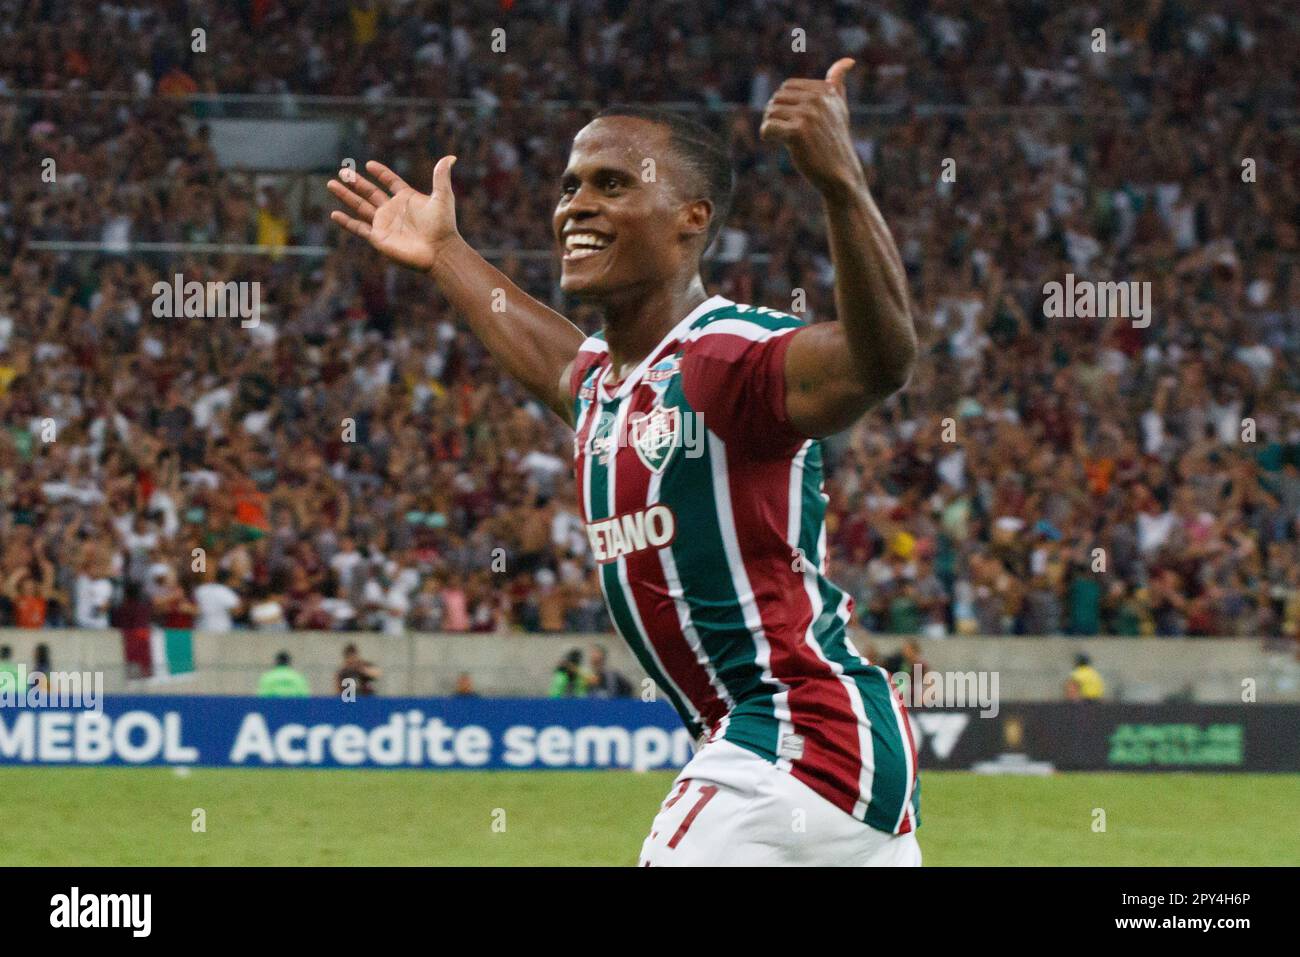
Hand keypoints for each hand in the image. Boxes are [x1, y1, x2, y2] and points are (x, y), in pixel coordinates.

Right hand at [327, 157, 459, 272]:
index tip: (369, 164)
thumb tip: (451, 157)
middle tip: (343, 171)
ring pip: (360, 207)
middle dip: (356, 182)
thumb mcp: (442, 196)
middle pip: (370, 193)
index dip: (381, 173)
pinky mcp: (378, 238)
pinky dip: (346, 222)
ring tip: (331, 184)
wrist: (439, 251)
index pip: (390, 182)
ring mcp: (384, 224)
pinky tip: (334, 214)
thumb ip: (441, 176)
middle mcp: (393, 210)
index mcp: (406, 199)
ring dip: (346, 196)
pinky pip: (358, 228)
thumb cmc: (443, 225)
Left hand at [760, 58, 864, 197]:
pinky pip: (767, 127)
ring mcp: (808, 115)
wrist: (840, 173)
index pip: (787, 87)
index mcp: (825, 91)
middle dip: (775, 114)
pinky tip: (777, 143)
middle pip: (777, 98)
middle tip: (784, 131)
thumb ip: (837, 85)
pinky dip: (767, 136)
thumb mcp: (840, 108)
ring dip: (770, 125)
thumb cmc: (835, 141)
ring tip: (783, 138)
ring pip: (770, 112)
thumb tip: (848, 60)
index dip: (784, 104)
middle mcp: (818, 99)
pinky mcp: (797, 132)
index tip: (794, 120)